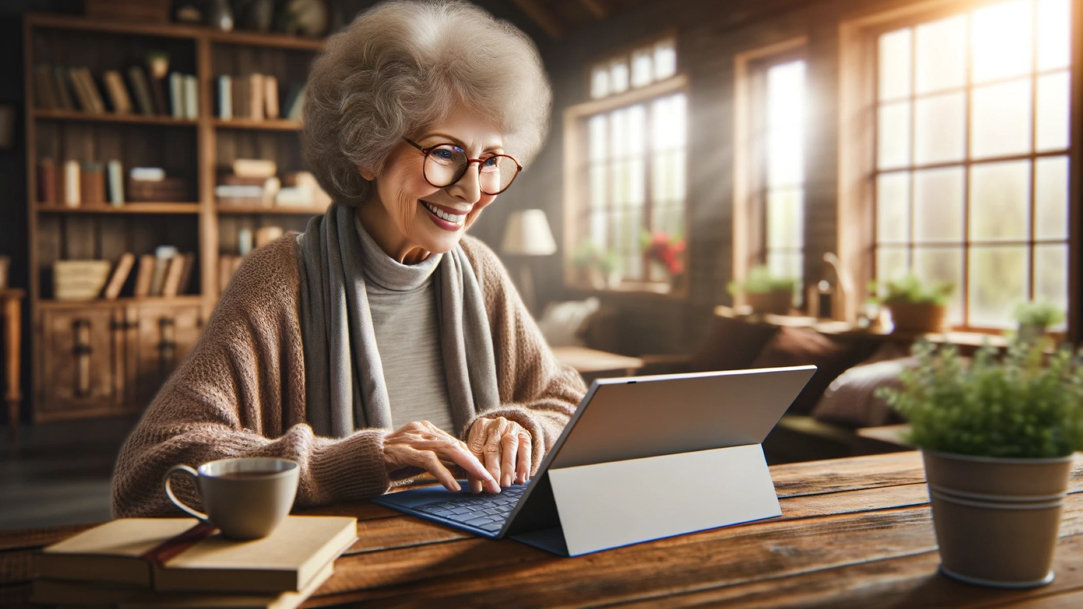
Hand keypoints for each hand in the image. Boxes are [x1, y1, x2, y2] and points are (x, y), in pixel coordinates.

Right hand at [383, 421, 498, 493]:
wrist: (358, 460)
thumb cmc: (390, 463)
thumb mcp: (419, 463)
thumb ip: (441, 464)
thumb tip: (467, 475)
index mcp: (428, 431)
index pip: (459, 445)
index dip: (476, 462)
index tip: (491, 479)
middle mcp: (423, 430)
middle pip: (458, 446)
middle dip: (479, 466)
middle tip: (494, 484)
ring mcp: (412, 438)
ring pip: (448, 450)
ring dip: (468, 468)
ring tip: (482, 483)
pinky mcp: (402, 450)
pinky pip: (428, 461)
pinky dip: (444, 474)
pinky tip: (454, 487)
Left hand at [467, 416, 531, 491]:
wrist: (507, 430)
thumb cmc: (489, 444)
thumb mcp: (480, 449)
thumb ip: (477, 465)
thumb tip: (476, 488)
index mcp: (480, 428)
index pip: (476, 449)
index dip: (478, 469)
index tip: (479, 486)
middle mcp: (495, 426)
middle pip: (492, 448)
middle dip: (493, 469)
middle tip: (494, 486)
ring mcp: (511, 427)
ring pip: (510, 446)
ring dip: (508, 467)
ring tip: (506, 484)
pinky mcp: (524, 434)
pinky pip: (525, 448)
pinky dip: (524, 465)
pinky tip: (522, 478)